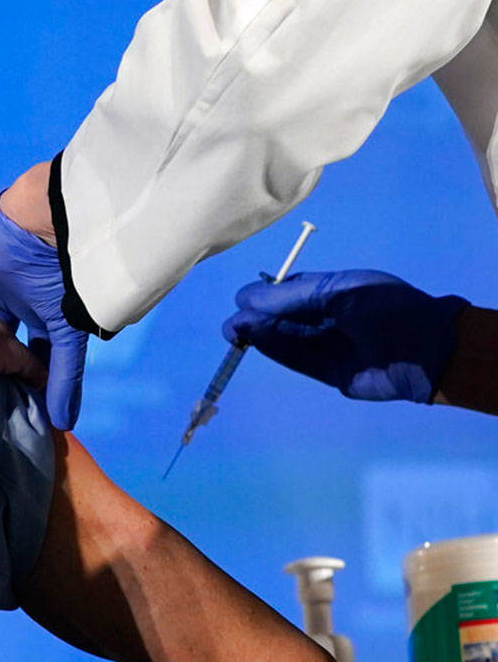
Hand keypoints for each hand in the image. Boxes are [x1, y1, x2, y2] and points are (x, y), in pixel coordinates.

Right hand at [222, 270, 468, 401]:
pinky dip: (273, 351)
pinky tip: (253, 343)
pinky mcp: (327, 371)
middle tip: (236, 324)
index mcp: (332, 291)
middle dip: (255, 316)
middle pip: (280, 315)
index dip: (264, 294)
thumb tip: (247, 299)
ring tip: (235, 333)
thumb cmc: (387, 310)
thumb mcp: (340, 291)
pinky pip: (294, 359)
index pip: (287, 290)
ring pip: (283, 338)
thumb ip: (294, 295)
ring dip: (258, 335)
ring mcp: (326, 345)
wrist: (426, 351)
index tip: (246, 300)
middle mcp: (326, 317)